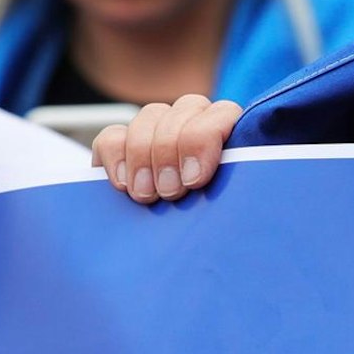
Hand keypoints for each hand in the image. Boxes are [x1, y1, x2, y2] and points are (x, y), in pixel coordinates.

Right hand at [91, 95, 242, 204]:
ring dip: (144, 155)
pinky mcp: (122, 140)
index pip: (223, 113)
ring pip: (150, 115)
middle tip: (170, 192)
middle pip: (184, 110)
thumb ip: (232, 188)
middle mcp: (197, 118)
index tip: (194, 180)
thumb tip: (239, 189)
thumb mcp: (230, 204)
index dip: (203, 140)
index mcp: (232, 131)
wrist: (179, 243)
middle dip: (172, 152)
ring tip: (146, 195)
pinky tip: (122, 184)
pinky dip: (116, 157)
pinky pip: (113, 134)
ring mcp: (159, 125)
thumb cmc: (216, 218)